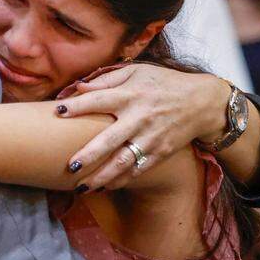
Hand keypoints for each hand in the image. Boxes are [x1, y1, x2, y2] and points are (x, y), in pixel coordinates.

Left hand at [55, 64, 228, 190]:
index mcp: (130, 95)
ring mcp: (151, 138)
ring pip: (123, 162)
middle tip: (69, 166)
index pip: (98, 100)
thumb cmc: (164, 83)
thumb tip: (78, 87)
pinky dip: (121, 180)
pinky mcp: (161, 152)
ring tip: (81, 187)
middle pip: (109, 140)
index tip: (57, 111)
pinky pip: (138, 170)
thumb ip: (107, 79)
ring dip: (102, 176)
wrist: (203, 102)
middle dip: (88, 155)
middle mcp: (139, 118)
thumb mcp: (138, 72)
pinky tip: (104, 187)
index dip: (77, 105)